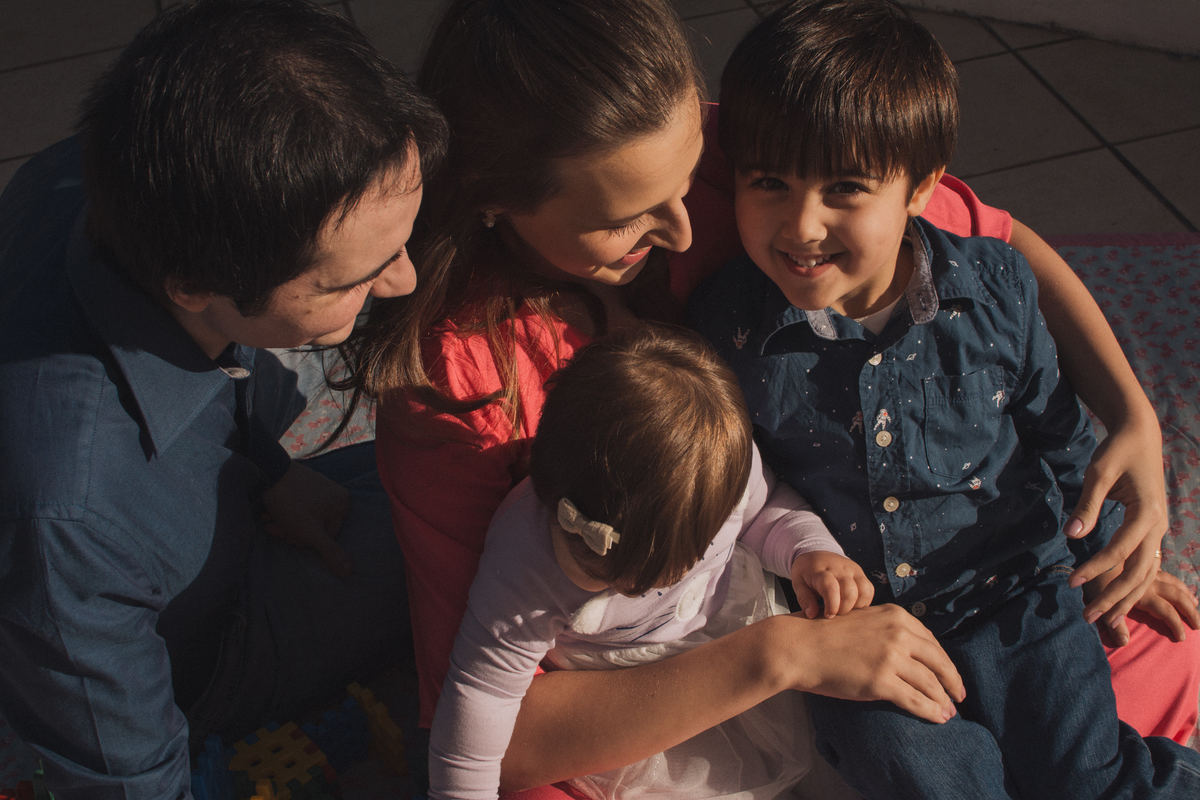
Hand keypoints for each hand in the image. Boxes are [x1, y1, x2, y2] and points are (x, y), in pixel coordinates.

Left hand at [261, 461, 352, 576]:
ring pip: (304, 517)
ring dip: (285, 523)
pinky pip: (299, 505)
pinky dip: (285, 512)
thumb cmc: (291, 502)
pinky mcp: (305, 483)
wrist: (267, 470)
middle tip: (273, 527)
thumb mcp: (309, 531)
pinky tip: (271, 511)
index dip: (305, 540)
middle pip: (315, 526)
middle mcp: (336, 494)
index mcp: (342, 504)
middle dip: (292, 531)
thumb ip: (329, 551)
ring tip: (268, 518)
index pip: (327, 535)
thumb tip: (350, 573)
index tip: (286, 535)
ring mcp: (321, 487)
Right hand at [776, 604, 964, 724]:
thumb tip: (908, 651)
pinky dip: (931, 711)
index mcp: (896, 616)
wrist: (799, 647)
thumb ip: (887, 630)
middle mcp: (898, 634)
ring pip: (930, 684)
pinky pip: (916, 700)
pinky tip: (938, 718)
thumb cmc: (824, 635)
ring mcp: (891, 658)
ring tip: (948, 713)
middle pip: (938, 662)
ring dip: (943, 701)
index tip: (950, 675)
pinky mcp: (881, 682)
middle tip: (958, 696)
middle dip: (952, 681)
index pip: (931, 642)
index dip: (944, 662)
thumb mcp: (863, 620)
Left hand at [789, 551, 874, 617]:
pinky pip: (869, 589)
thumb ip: (805, 599)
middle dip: (844, 609)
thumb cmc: (807, 571)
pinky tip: (852, 604)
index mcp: (821, 571)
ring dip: (856, 606)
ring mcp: (852, 570)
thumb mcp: (798, 583)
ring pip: (864, 591)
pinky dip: (864, 601)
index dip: (832, 605)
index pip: (830, 588)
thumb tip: (812, 614)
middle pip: (850, 592)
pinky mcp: (860, 573)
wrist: (816, 553)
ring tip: (844, 608)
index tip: (828, 615)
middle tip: (834, 613)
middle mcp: (839, 569)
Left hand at [1064, 418, 1167, 627]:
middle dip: (1114, 597)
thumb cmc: (1116, 450)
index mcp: (1146, 512)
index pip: (1119, 550)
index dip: (1095, 568)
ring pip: (1147, 573)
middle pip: (1139, 572)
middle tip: (1088, 617)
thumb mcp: (1099, 472)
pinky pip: (1146, 564)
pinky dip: (1133, 585)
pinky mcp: (1152, 530)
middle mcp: (1158, 525)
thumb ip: (1087, 504)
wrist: (1140, 435)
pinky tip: (1118, 600)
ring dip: (1126, 597)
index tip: (1073, 582)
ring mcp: (1159, 529)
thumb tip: (1072, 535)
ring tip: (1104, 619)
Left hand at [1089, 569, 1199, 646]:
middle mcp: (1149, 582)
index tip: (1181, 638)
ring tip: (1195, 605)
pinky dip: (1176, 582)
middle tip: (1198, 626)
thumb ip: (1112, 623)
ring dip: (1186, 595)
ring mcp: (1148, 572)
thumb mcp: (1099, 601)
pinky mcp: (1143, 564)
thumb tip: (1124, 643)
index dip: (1175, 625)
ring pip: (1175, 584)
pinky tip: (1177, 585)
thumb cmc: (1092, 579)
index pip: (1165, 611)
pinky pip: (1166, 574)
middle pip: (1177, 597)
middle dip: (1189, 612)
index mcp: (1141, 593)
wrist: (1094, 552)